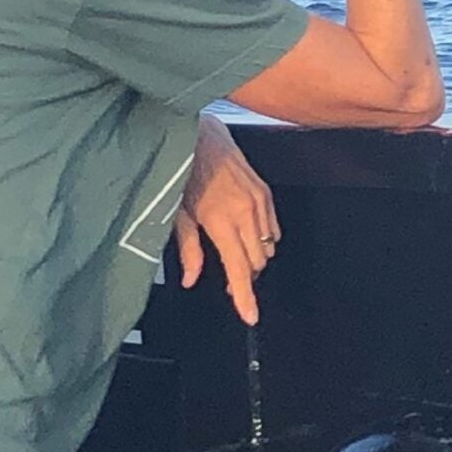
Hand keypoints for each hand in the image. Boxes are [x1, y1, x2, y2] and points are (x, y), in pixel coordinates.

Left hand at [174, 114, 280, 325]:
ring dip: (253, 257)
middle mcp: (245, 213)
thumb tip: (192, 280)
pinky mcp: (266, 193)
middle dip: (245, 276)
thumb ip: (188, 250)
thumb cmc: (184, 172)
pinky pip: (273, 230)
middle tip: (228, 279)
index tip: (250, 315)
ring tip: (233, 252)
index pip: (239, 269)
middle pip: (256, 263)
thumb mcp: (178, 214)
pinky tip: (244, 234)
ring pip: (267, 248)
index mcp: (220, 221)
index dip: (245, 296)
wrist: (202, 135)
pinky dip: (262, 239)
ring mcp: (259, 202)